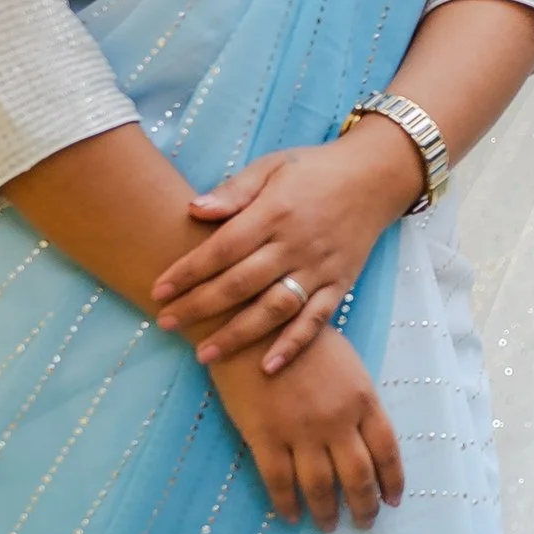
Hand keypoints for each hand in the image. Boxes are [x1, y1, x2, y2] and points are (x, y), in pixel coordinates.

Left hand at [152, 121, 423, 374]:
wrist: (375, 177)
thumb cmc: (314, 170)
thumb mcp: (272, 166)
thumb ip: (235, 190)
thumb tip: (194, 210)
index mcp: (275, 211)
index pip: (224, 247)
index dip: (189, 271)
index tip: (158, 290)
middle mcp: (297, 243)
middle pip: (242, 283)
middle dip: (200, 307)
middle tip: (166, 324)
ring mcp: (320, 268)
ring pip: (274, 308)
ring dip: (239, 335)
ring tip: (205, 354)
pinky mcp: (340, 285)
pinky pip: (316, 321)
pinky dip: (293, 345)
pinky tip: (267, 367)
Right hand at [211, 325, 403, 528]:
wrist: (252, 323)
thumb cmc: (301, 338)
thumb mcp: (347, 364)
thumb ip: (358, 401)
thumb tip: (364, 435)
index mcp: (363, 399)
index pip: (387, 452)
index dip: (392, 481)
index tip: (393, 500)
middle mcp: (337, 420)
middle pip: (359, 476)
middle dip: (365, 505)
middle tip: (366, 522)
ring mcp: (301, 431)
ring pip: (320, 486)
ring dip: (327, 512)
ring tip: (329, 525)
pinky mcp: (265, 437)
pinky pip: (279, 482)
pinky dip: (286, 505)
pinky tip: (290, 517)